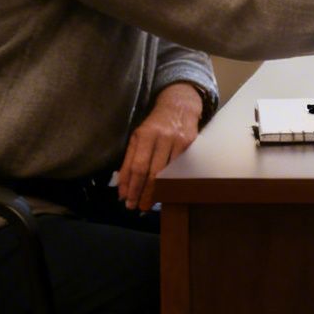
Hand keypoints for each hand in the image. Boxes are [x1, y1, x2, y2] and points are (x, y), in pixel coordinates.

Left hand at [117, 82, 204, 210]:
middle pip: (152, 172)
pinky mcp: (190, 144)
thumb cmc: (154, 124)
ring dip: (157, 191)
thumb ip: (129, 160)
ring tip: (149, 204)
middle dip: (143, 192)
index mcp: (144, 135)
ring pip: (167, 172)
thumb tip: (122, 187)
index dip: (131, 186)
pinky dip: (171, 182)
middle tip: (138, 207)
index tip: (126, 200)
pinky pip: (180, 168)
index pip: (137, 166)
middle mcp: (161, 137)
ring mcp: (178, 141)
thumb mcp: (137, 137)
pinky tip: (166, 191)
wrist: (179, 105)